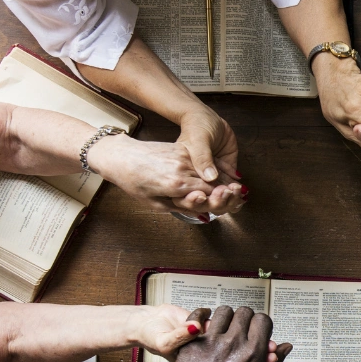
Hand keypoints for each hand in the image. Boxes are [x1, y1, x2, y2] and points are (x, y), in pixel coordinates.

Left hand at [87, 134, 245, 216]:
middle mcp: (183, 167)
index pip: (210, 194)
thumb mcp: (156, 203)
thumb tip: (203, 212)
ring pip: (209, 171)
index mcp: (177, 184)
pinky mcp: (181, 149)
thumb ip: (182, 207)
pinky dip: (209, 171)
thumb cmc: (133, 181)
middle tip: (239, 198)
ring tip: (231, 189)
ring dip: (221, 181)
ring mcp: (183, 156)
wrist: (121, 156)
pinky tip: (215, 177)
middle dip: (227, 191)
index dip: (223, 201)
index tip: (234, 205)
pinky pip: (200, 162)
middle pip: (213, 182)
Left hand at [144, 306, 294, 361]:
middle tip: (242, 330)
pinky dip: (203, 317)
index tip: (259, 331)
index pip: (263, 320)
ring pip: (224, 311)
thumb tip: (285, 348)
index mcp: (252, 355)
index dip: (262, 325)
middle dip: (246, 319)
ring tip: (224, 329)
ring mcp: (211, 342)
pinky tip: (205, 325)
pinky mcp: (192, 343)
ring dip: (227, 318)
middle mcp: (233, 344)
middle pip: (245, 312)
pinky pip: (198, 317)